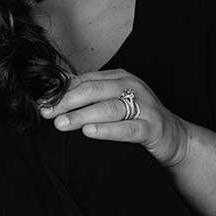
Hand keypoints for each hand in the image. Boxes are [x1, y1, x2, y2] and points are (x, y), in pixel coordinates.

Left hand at [42, 70, 190, 166]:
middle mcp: (132, 87)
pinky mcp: (153, 127)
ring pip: (108, 108)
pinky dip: (107, 130)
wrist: (175, 138)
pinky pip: (128, 128)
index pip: (84, 81)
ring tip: (61, 124)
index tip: (40, 103)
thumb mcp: (113, 101)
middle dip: (66, 102)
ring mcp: (144, 106)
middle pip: (93, 90)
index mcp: (119, 77)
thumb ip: (88, 94)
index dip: (60, 92)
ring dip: (82, 116)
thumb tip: (54, 90)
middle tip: (46, 113)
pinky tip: (89, 133)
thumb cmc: (137, 118)